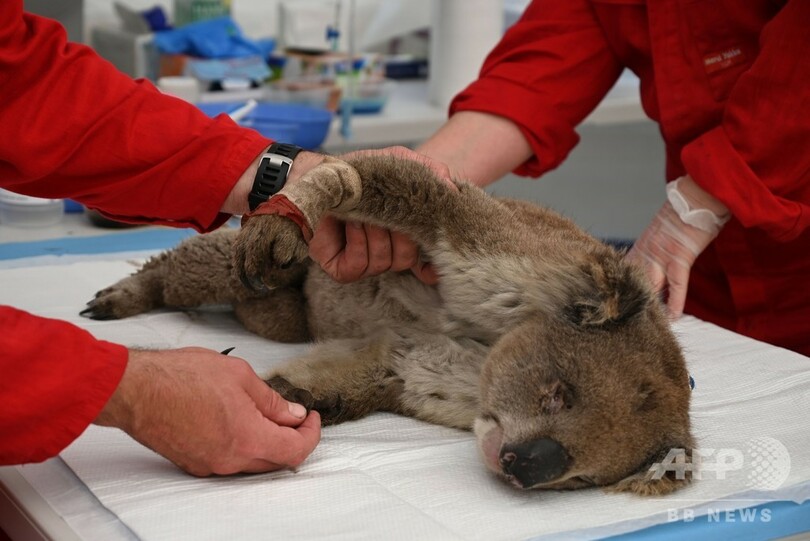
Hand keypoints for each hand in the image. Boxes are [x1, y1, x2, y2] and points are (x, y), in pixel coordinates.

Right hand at [95, 347, 320, 475]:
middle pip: (276, 460)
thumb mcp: (240, 376)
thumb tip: (292, 413)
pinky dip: (244, 444)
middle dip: (292, 439)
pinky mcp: (193, 463)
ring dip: (267, 442)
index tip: (312, 417)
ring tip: (266, 413)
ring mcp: (210, 465)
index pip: (296, 450)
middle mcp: (230, 460)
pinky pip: (230, 460)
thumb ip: (271, 400)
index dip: (311, 434)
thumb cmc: (180, 377)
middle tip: (295, 415)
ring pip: (253, 462)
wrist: (135, 390)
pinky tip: (240, 420)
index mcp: (248, 438)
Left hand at [308, 146, 451, 283]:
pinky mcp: (342, 270)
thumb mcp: (397, 162)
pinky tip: (348, 223)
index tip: (436, 248)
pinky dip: (357, 240)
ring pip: (386, 261)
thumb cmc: (357, 173)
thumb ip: (429, 172)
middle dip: (397, 230)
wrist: (318, 174)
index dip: (432, 262)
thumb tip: (452, 189)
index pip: (426, 263)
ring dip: (374, 230)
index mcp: (402, 236)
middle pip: (407, 258)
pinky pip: (361, 264)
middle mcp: (385, 253)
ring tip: (359, 210)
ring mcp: (364, 265)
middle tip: (382, 206)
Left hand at [626, 176, 728, 317]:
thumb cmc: (683, 213)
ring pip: (652, 286)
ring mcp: (663, 257)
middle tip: (617, 319)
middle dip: (628, 300)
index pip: (626, 273)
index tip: (608, 303)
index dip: (618, 288)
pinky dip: (675, 302)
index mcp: (642, 248)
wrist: (695, 198)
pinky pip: (677, 285)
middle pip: (635, 283)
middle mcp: (648, 254)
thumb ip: (651, 246)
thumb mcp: (660, 231)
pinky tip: (672, 318)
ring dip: (650, 305)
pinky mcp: (681, 258)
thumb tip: (648, 257)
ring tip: (641, 325)